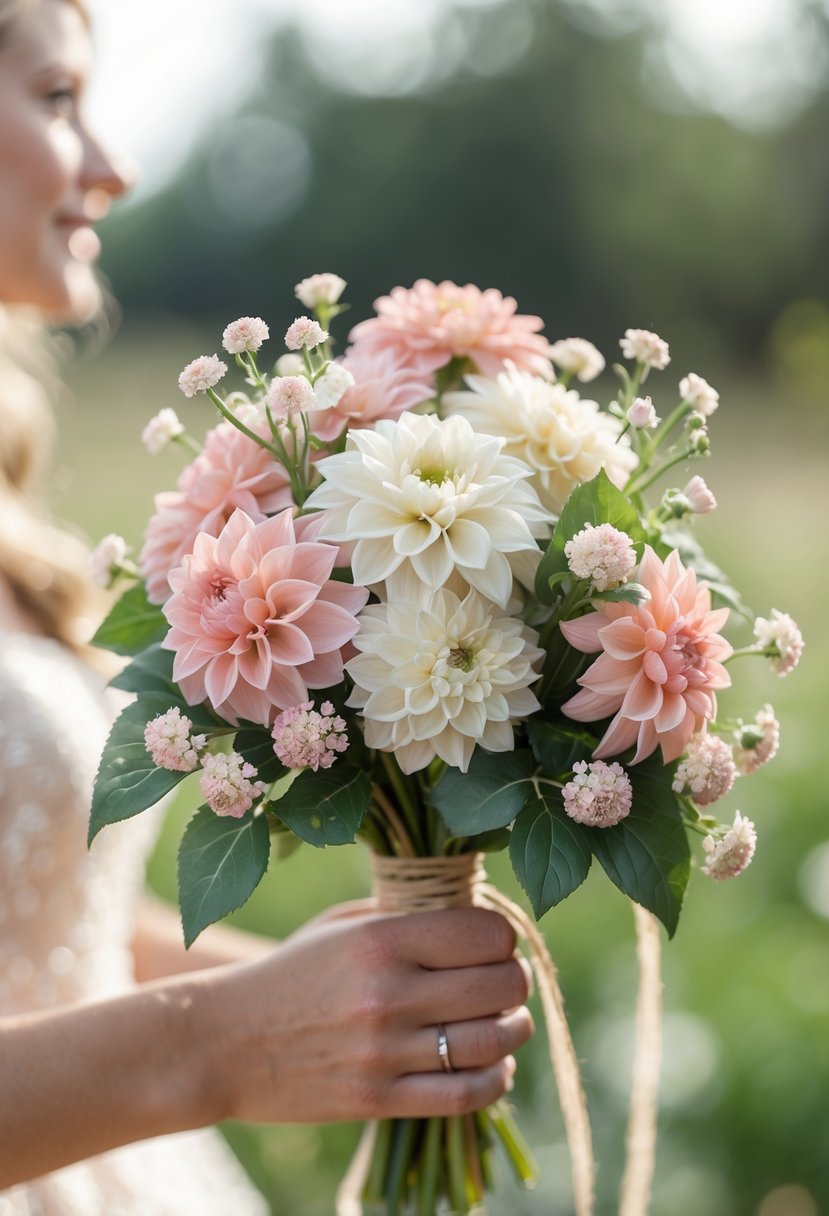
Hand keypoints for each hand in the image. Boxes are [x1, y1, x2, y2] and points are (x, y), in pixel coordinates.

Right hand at [197, 906, 533, 1124]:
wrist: (224, 1042)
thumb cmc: (291, 972)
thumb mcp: (342, 924)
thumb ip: (408, 915)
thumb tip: (480, 913)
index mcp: (380, 938)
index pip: (487, 932)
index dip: (503, 936)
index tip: (494, 942)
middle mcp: (388, 991)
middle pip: (501, 984)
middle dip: (514, 981)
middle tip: (504, 982)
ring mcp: (384, 1050)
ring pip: (494, 1041)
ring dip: (515, 1030)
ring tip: (508, 1023)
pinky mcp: (379, 1099)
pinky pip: (467, 1094)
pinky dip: (497, 1079)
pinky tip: (494, 1066)